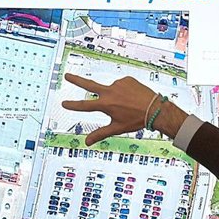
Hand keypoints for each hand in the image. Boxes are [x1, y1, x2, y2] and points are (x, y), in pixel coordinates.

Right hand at [61, 74, 180, 144]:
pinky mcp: (126, 79)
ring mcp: (118, 84)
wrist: (155, 108)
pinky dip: (124, 91)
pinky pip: (122, 86)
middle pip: (89, 85)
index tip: (63, 102)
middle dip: (76, 80)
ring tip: (129, 105)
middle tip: (67, 76)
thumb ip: (100, 134)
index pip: (85, 106)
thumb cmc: (136, 120)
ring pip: (112, 91)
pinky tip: (132, 98)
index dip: (73, 105)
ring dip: (117, 97)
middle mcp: (110, 92)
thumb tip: (86, 142)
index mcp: (106, 105)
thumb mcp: (116, 128)